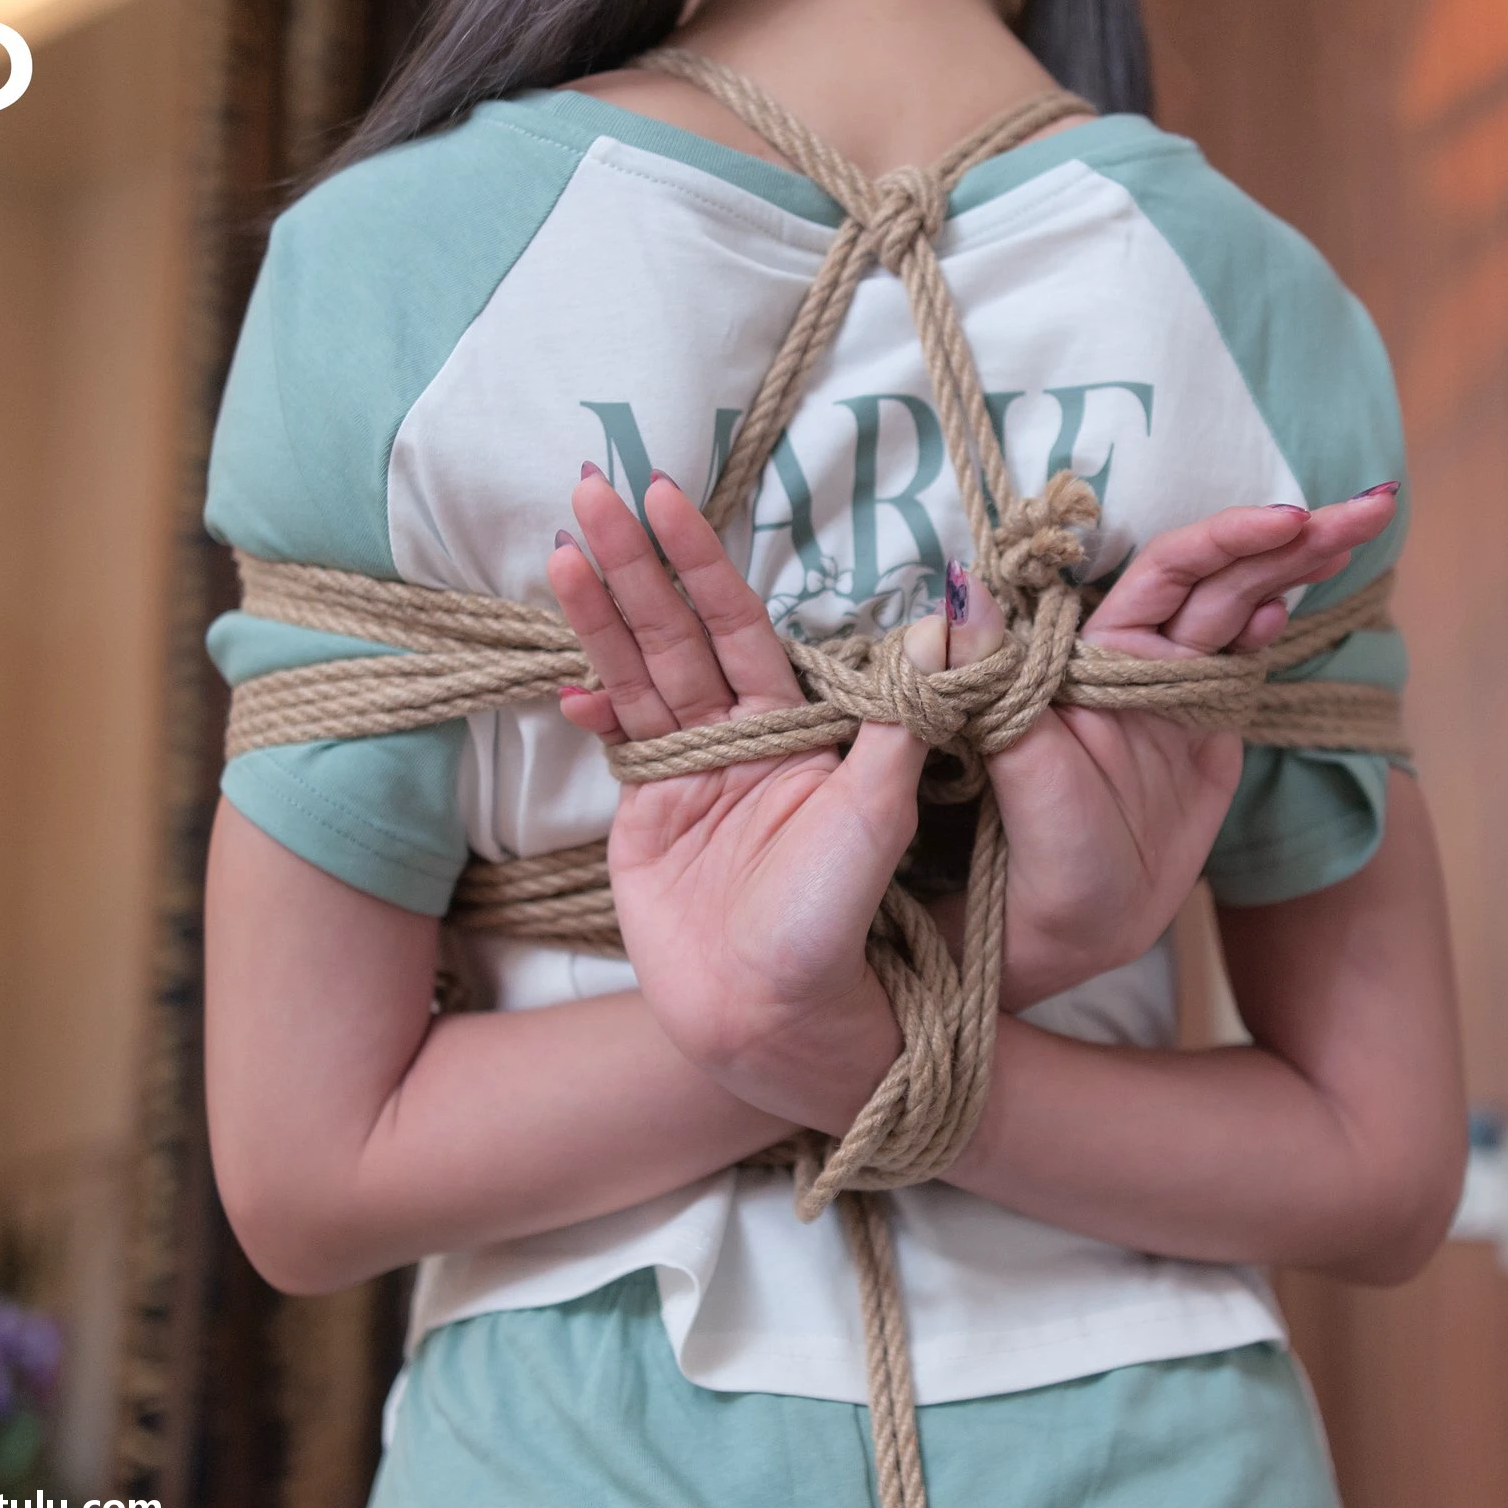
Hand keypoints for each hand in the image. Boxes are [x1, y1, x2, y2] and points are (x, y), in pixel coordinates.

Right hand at [547, 465, 930, 1133]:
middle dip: (636, 562)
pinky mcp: (650, 813)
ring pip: (640, 671)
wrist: (776, 1020)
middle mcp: (744, 737)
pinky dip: (591, 699)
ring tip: (566, 545)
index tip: (670, 499)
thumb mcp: (876, 815)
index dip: (704, 562)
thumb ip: (899, 718)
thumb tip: (943, 618)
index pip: (742, 623)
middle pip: (678, 631)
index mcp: (800, 727)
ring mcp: (692, 772)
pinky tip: (564, 670)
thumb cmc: (837, 927)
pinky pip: (619, 739)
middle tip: (596, 487)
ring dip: (602, 610)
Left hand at [978, 486, 1400, 1008]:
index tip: (1287, 520)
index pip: (1169, 570)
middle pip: (1221, 576)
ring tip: (1362, 524)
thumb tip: (961, 588)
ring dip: (1296, 566)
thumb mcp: (1015, 760)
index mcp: (1095, 653)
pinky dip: (1268, 624)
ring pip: (1240, 608)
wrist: (1070, 928)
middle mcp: (1136, 661)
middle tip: (1367, 508)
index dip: (1227, 539)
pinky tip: (1288, 605)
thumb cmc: (1033, 850)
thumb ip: (998, 670)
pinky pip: (1239, 665)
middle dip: (1292, 538)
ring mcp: (1175, 695)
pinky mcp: (1204, 735)